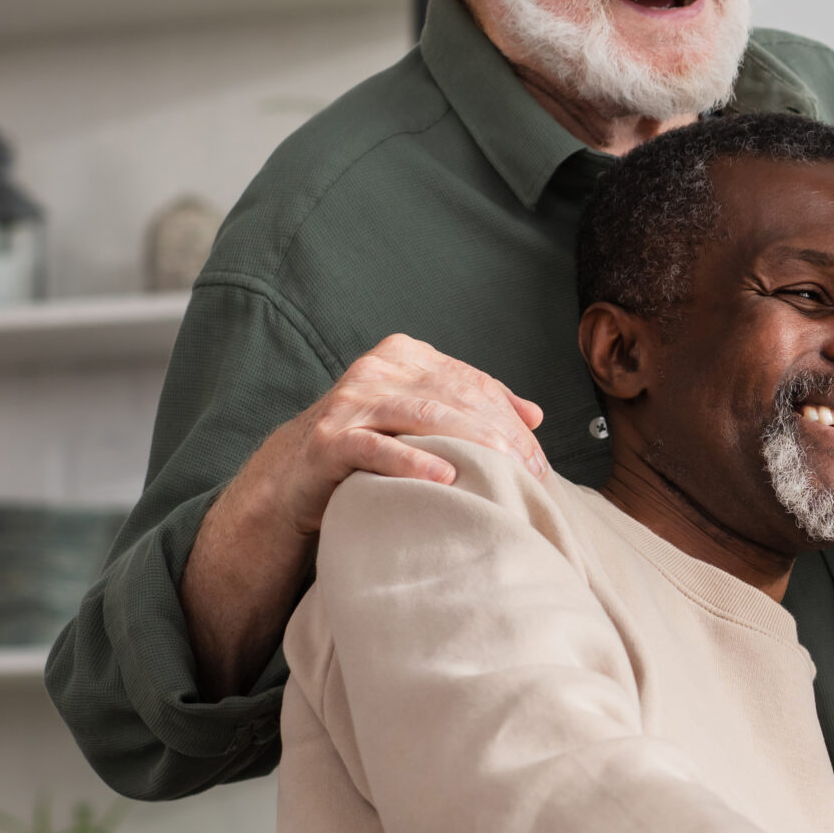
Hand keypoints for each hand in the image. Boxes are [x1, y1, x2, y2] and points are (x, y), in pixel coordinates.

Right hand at [251, 333, 549, 533]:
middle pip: (454, 397)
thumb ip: (473, 408)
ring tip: (505, 467)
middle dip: (500, 434)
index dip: (509, 419)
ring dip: (470, 442)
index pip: (472, 383)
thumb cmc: (372, 446)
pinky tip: (446, 478)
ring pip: (424, 416)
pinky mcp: (330, 439)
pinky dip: (413, 462)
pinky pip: (377, 448)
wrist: (295, 476)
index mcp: (405, 355)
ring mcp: (351, 402)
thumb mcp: (423, 420)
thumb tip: (534, 415)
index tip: (538, 458)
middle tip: (532, 470)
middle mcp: (378, 369)